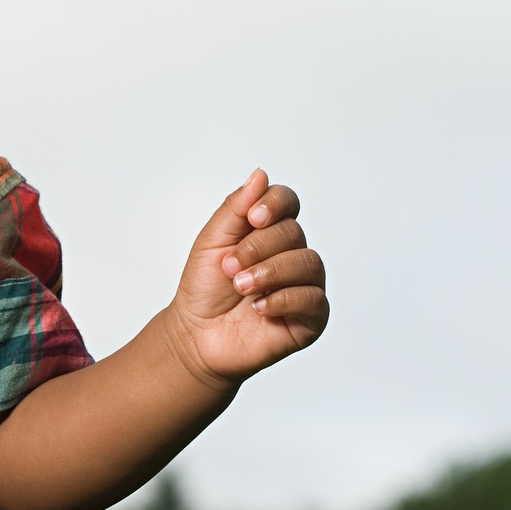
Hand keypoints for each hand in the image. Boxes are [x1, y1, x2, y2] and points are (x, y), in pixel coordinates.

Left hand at [166, 169, 327, 387]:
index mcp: (270, 232)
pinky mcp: (311, 318)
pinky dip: (284, 299)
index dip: (274, 204)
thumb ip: (235, 208)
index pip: (287, 201)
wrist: (196, 335)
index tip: (251, 218)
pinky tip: (259, 307)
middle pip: (294, 233)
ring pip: (309, 263)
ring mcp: (304, 285)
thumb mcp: (212, 241)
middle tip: (229, 268)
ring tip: (241, 286)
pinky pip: (314, 299)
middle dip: (257, 248)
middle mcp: (292, 255)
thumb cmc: (204, 288)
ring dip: (270, 272)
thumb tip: (260, 174)